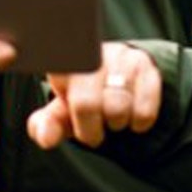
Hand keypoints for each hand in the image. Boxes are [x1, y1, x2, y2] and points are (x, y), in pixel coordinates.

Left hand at [27, 43, 161, 149]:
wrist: (122, 76)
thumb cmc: (85, 96)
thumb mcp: (63, 112)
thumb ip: (48, 125)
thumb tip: (44, 137)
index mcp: (64, 64)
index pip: (57, 85)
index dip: (69, 114)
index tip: (74, 119)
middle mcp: (92, 54)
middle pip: (86, 105)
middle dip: (90, 129)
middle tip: (93, 128)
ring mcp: (120, 57)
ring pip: (117, 108)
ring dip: (116, 123)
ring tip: (112, 116)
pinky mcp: (146, 67)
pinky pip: (144, 111)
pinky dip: (138, 122)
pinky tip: (132, 112)